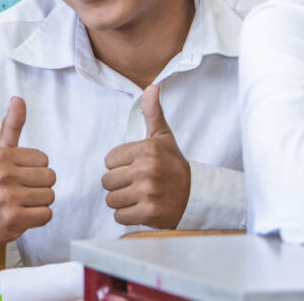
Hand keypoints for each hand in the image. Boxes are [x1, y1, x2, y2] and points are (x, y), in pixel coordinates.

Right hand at [0, 97, 55, 252]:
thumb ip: (12, 126)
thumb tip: (18, 99)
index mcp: (2, 156)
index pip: (44, 159)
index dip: (35, 168)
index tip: (19, 174)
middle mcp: (3, 176)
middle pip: (50, 178)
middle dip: (40, 186)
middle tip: (22, 190)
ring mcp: (7, 199)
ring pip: (50, 196)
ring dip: (39, 202)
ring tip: (21, 202)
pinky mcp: (12, 220)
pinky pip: (46, 215)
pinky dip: (38, 217)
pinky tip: (23, 215)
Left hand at [102, 85, 190, 228]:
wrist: (196, 194)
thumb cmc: (173, 164)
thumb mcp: (163, 137)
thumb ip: (152, 112)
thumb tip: (151, 86)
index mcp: (146, 149)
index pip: (109, 161)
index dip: (120, 166)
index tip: (136, 167)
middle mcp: (147, 170)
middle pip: (107, 181)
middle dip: (119, 185)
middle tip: (137, 183)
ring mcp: (148, 192)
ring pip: (111, 200)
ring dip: (121, 201)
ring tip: (139, 196)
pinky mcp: (149, 213)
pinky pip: (119, 216)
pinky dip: (127, 215)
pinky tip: (142, 208)